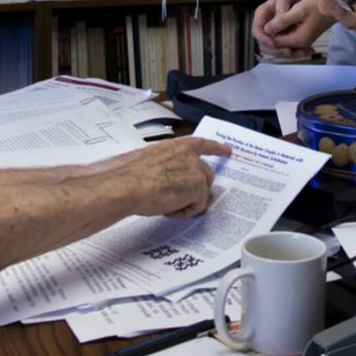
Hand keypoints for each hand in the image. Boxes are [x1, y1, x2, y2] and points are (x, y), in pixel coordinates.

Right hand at [116, 136, 230, 218]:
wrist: (128, 186)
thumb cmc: (129, 176)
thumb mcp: (148, 162)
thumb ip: (163, 166)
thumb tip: (160, 177)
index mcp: (175, 146)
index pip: (201, 144)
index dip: (215, 148)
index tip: (227, 150)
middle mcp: (189, 155)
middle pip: (206, 174)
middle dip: (198, 189)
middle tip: (181, 201)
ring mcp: (196, 170)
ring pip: (202, 192)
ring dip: (187, 202)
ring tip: (165, 205)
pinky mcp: (199, 187)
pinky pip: (198, 205)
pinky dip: (184, 212)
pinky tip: (168, 210)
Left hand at [252, 0, 331, 57]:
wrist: (334, 7)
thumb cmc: (317, 6)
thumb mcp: (299, 10)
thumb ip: (283, 21)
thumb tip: (266, 29)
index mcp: (298, 40)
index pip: (274, 44)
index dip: (265, 36)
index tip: (262, 24)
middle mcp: (300, 45)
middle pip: (278, 49)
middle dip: (268, 39)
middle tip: (264, 24)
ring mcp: (302, 43)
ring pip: (282, 46)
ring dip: (274, 38)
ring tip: (270, 25)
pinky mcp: (304, 39)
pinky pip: (289, 43)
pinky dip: (281, 38)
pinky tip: (277, 28)